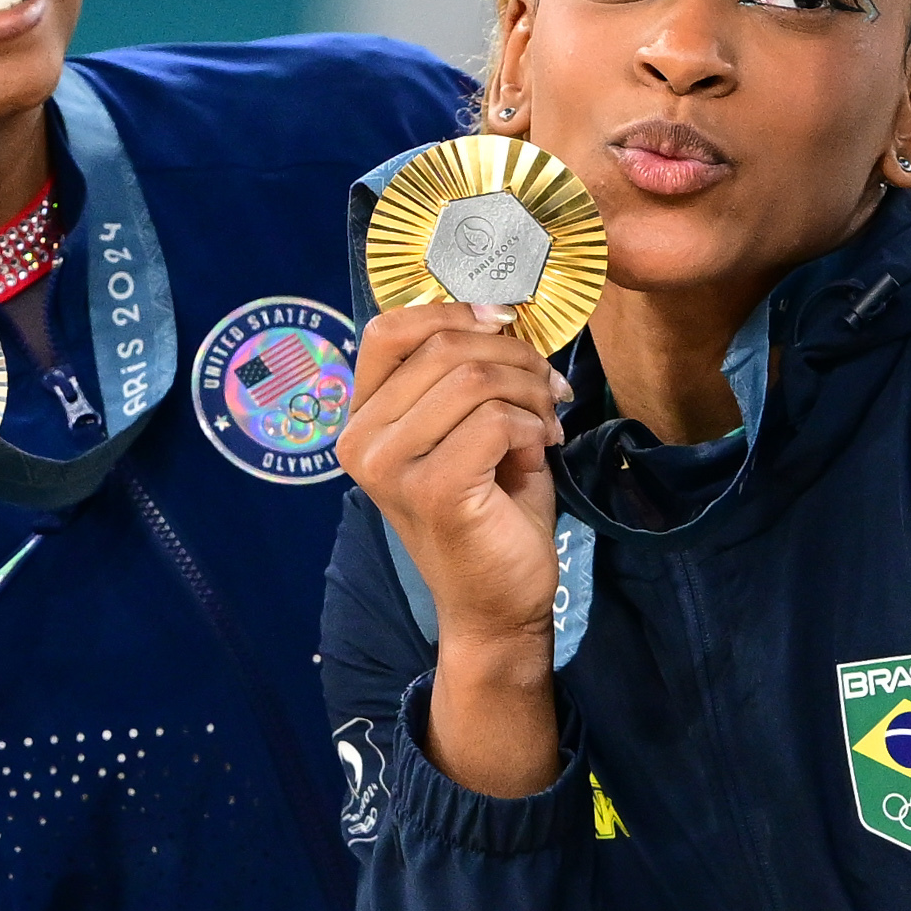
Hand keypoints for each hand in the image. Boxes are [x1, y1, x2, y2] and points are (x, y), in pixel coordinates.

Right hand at [335, 303, 570, 795]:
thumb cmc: (489, 509)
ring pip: (473, 380)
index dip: (452, 313)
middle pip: (441, 348)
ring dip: (529, 390)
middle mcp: (359, 441)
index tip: (504, 325)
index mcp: (360, 418)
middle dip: (513, 356)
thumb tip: (495, 308)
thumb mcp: (468, 427)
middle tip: (550, 386)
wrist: (497, 602)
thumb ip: (463, 373)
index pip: (387, 329)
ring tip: (550, 420)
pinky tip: (543, 449)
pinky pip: (495, 419)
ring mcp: (389, 468)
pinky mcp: (433, 490)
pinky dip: (533, 425)